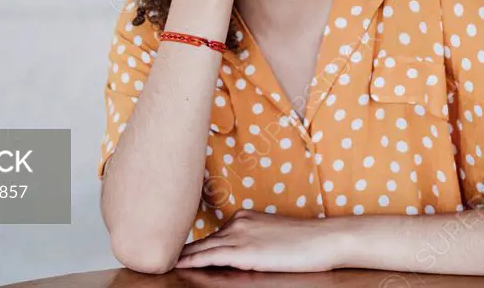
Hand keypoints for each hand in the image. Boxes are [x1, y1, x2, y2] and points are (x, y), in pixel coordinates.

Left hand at [175, 209, 345, 271]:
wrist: (324, 239)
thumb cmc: (306, 240)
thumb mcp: (274, 235)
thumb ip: (254, 240)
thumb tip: (242, 253)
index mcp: (245, 217)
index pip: (214, 234)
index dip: (194, 245)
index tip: (176, 250)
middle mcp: (238, 222)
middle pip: (205, 240)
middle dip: (183, 250)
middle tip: (159, 254)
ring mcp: (241, 236)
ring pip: (204, 248)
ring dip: (183, 257)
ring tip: (162, 262)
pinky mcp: (245, 251)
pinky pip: (212, 257)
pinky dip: (194, 261)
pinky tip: (180, 266)